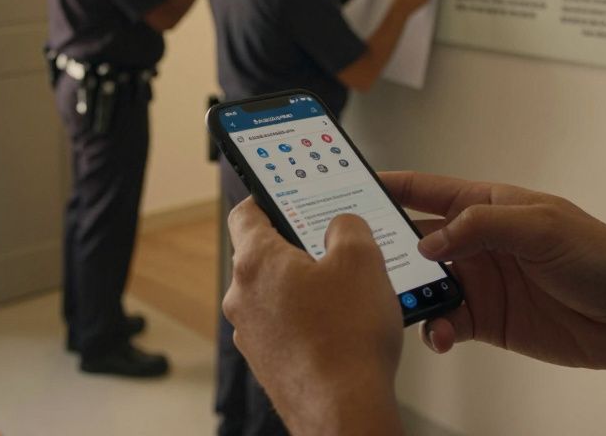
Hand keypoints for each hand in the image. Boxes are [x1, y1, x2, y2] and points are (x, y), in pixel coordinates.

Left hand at [224, 199, 405, 434]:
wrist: (345, 410)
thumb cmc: (348, 339)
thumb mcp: (362, 259)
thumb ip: (348, 227)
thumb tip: (341, 225)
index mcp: (256, 262)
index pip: (246, 213)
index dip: (267, 198)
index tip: (283, 196)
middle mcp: (242, 297)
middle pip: (262, 255)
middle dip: (296, 249)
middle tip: (331, 249)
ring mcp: (250, 333)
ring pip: (274, 294)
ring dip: (302, 289)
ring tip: (344, 295)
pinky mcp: (266, 362)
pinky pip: (282, 327)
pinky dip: (305, 322)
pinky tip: (338, 329)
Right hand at [380, 171, 605, 392]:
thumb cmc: (602, 256)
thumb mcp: (541, 226)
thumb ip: (482, 226)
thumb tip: (430, 240)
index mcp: (486, 205)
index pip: (426, 190)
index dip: (388, 186)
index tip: (348, 185)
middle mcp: (477, 242)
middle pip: (414, 240)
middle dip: (385, 249)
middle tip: (361, 261)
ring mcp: (480, 282)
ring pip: (424, 286)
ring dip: (408, 296)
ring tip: (400, 306)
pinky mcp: (487, 320)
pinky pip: (445, 323)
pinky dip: (435, 330)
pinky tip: (439, 336)